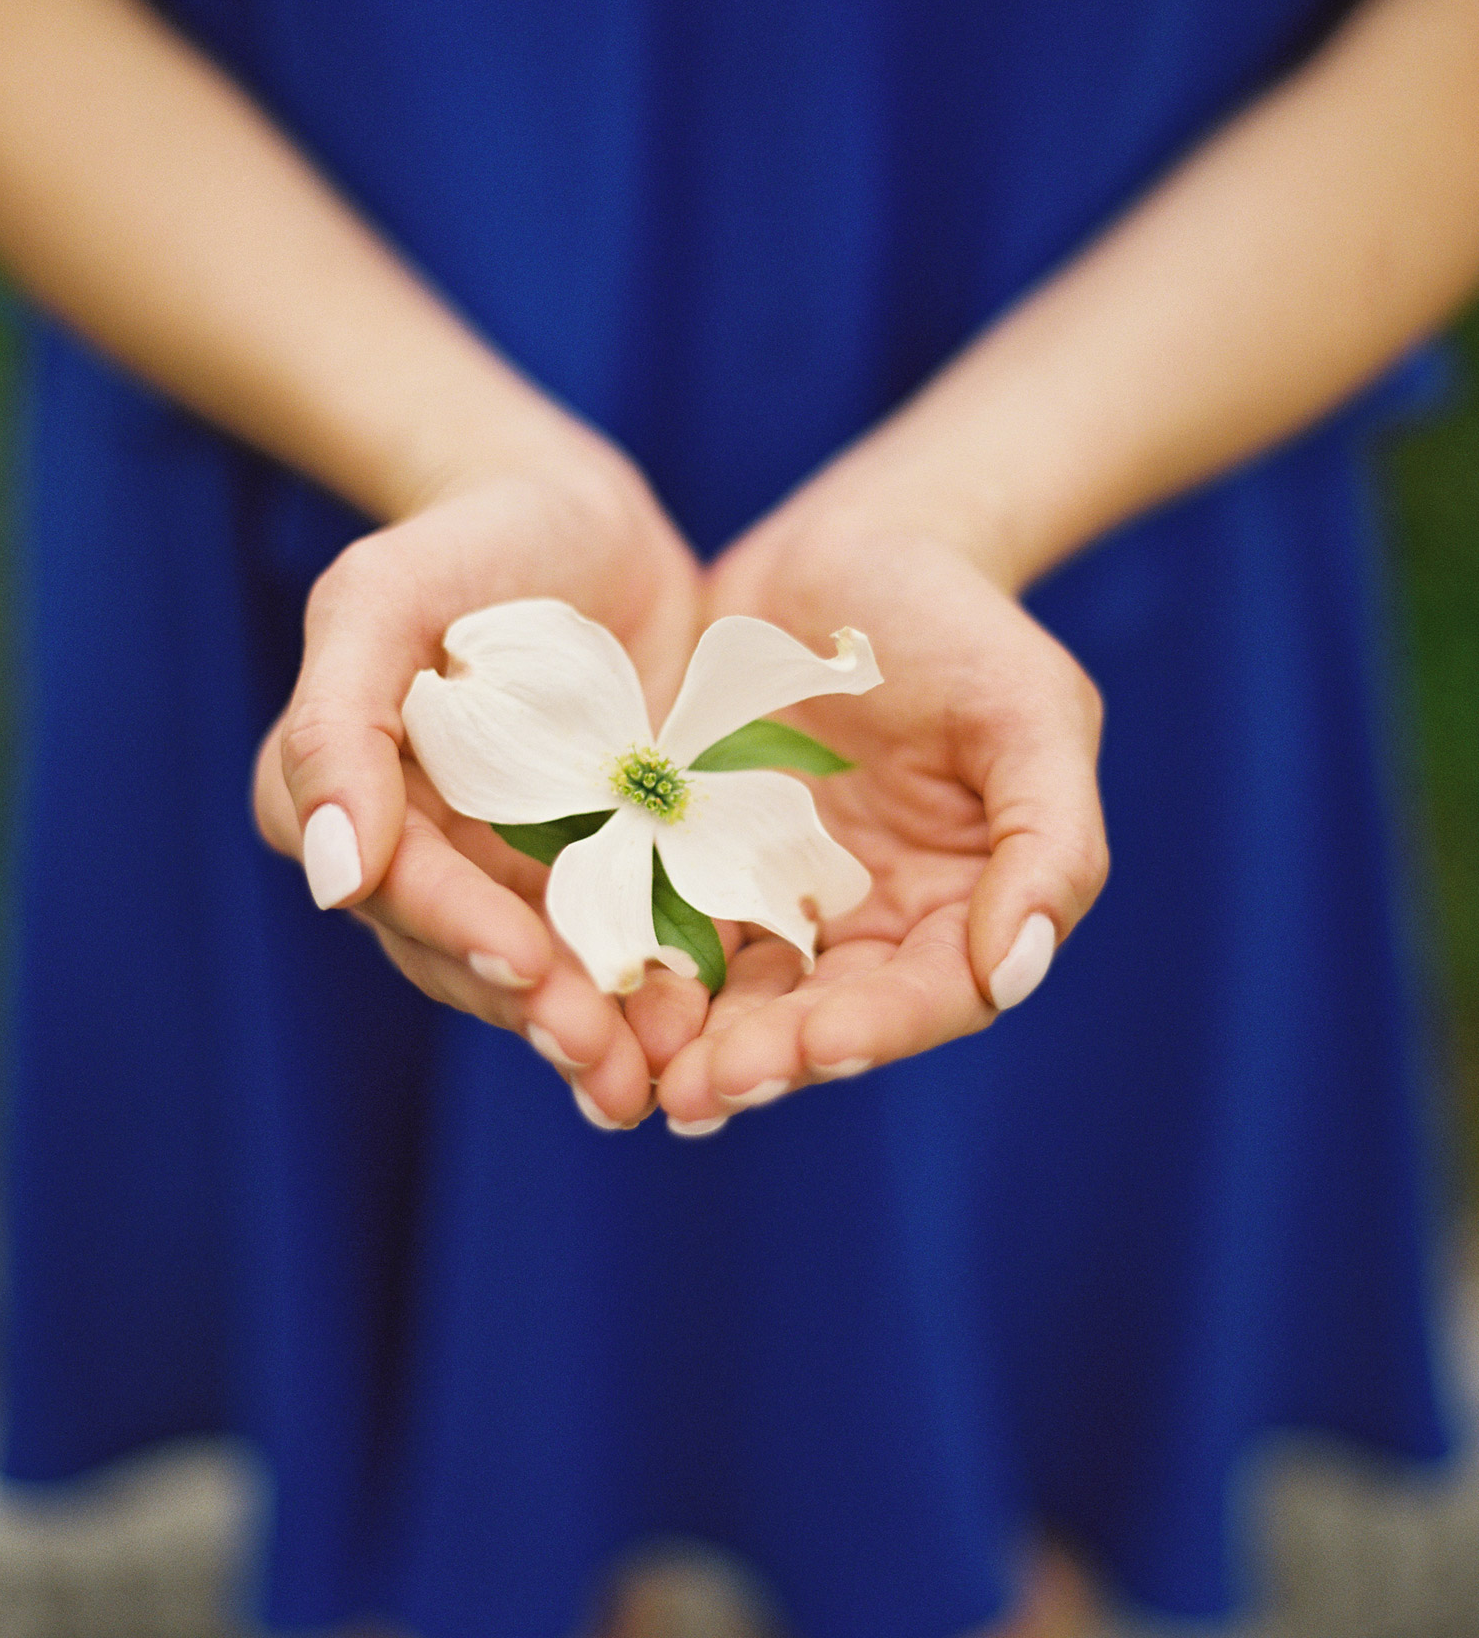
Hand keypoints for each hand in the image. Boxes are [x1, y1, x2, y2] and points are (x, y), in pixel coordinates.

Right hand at [253, 445, 709, 1125]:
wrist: (591, 530)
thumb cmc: (475, 542)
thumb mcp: (384, 596)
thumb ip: (337, 722)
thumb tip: (334, 880)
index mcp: (351, 802)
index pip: (399, 888)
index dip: (460, 932)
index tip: (528, 969)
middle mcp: (425, 859)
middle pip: (469, 957)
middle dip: (537, 1011)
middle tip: (604, 1065)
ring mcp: (516, 876)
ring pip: (545, 975)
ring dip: (596, 1033)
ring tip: (656, 1080)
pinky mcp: (605, 875)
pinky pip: (626, 944)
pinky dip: (661, 991)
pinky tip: (707, 1030)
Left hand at [652, 499, 1108, 1127]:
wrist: (848, 544)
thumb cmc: (960, 621)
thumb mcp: (1032, 709)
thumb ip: (1051, 842)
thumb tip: (1016, 971)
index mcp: (964, 908)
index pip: (931, 997)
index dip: (876, 1032)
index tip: (817, 1049)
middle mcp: (871, 926)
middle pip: (823, 1018)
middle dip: (765, 1062)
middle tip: (696, 1093)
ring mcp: (777, 900)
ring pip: (735, 996)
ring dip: (689, 1044)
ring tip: (636, 1074)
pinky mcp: (694, 863)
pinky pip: (662, 928)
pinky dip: (631, 970)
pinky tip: (585, 995)